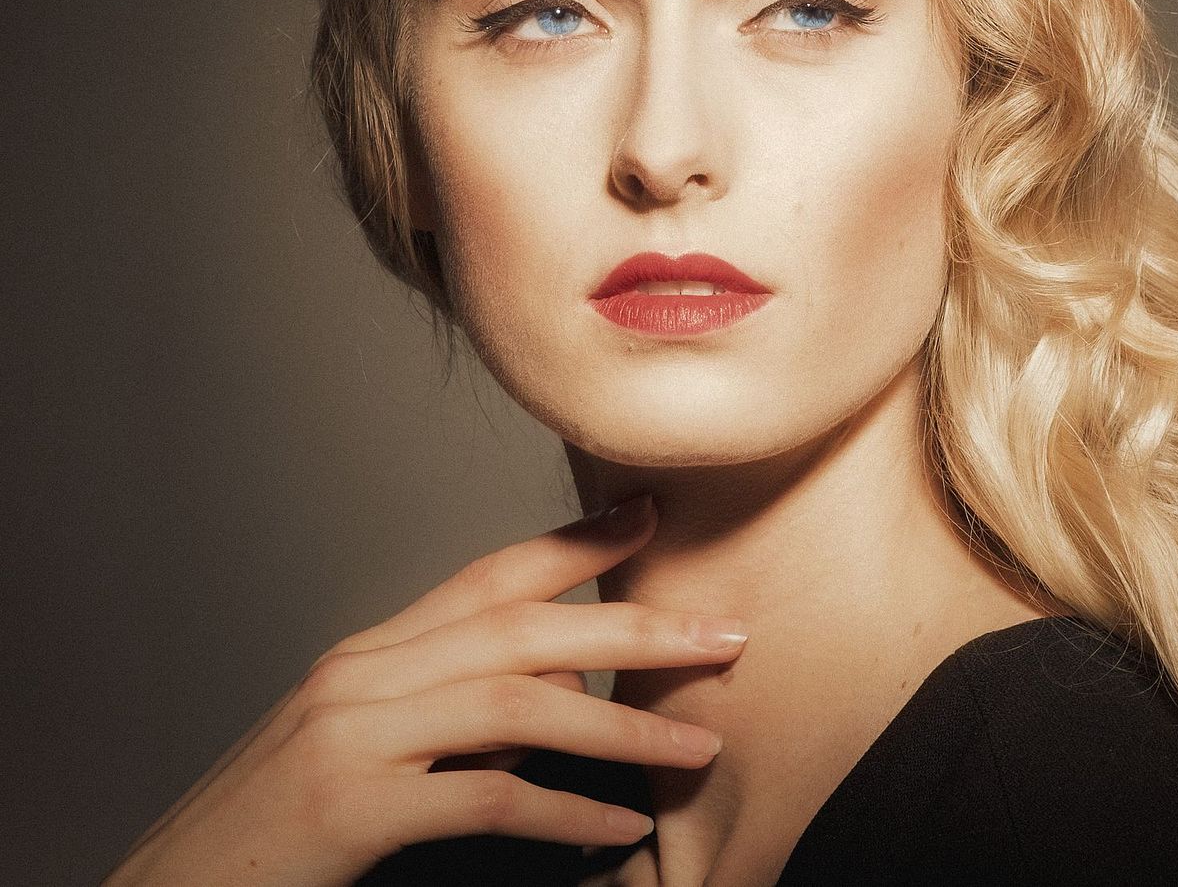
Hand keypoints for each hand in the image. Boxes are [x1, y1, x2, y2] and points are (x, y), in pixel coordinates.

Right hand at [102, 494, 742, 886]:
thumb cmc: (273, 838)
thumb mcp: (366, 758)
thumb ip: (451, 724)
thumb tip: (553, 710)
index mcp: (368, 657)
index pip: (488, 576)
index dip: (576, 542)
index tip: (653, 515)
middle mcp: (361, 676)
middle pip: (524, 626)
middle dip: (636, 624)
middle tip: (727, 635)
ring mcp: (351, 736)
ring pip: (519, 705)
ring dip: (624, 726)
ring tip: (701, 745)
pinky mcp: (348, 806)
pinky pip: (486, 799)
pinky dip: (566, 810)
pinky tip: (621, 829)